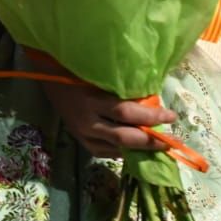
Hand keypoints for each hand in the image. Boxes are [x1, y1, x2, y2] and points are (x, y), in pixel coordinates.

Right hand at [38, 66, 175, 158]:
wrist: (47, 75)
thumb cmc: (79, 69)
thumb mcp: (101, 74)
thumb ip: (122, 89)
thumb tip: (152, 100)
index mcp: (93, 100)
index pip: (128, 113)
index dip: (152, 117)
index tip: (172, 116)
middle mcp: (87, 121)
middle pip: (124, 137)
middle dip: (150, 141)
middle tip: (171, 142)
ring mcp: (81, 133)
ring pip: (114, 149)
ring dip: (138, 150)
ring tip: (158, 148)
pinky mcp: (79, 140)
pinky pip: (103, 152)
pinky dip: (121, 152)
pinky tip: (135, 150)